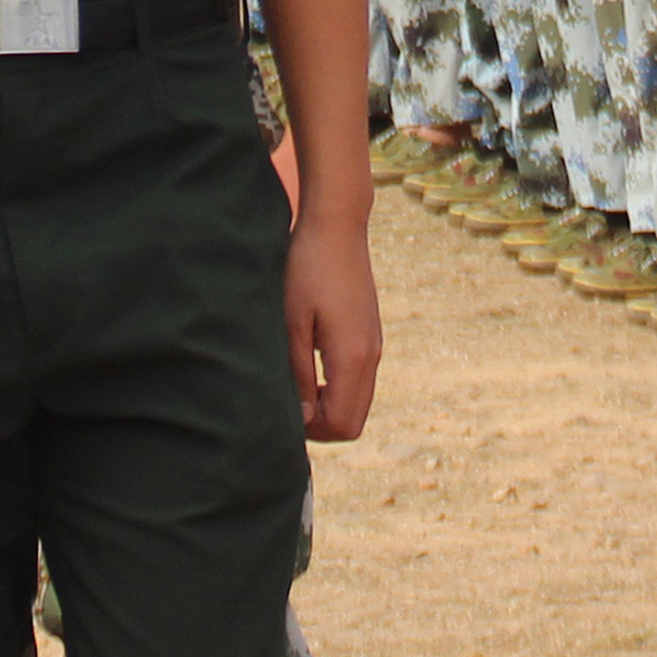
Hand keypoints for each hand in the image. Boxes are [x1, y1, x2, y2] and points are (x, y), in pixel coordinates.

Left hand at [284, 213, 384, 439]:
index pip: (340, 424)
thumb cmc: (307, 269)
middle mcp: (371, 356)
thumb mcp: (292, 322)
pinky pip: (359, 382)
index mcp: (352, 357)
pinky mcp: (370, 335)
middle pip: (353, 423)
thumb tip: (302, 417)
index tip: (282, 409)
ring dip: (329, 408)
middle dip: (321, 426)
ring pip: (358, 404)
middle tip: (288, 405)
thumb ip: (298, 374)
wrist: (337, 225)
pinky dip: (337, 390)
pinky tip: (311, 370)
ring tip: (296, 388)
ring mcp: (374, 346)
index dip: (310, 430)